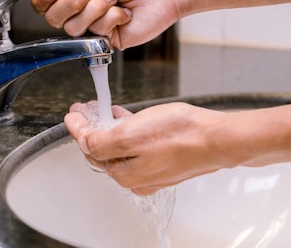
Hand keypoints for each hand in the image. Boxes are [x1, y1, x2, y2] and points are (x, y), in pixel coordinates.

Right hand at [11, 0, 180, 49]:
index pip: (40, 0)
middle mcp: (78, 7)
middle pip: (54, 17)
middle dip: (75, 0)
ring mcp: (92, 25)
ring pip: (74, 27)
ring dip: (96, 8)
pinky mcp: (106, 39)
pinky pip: (95, 33)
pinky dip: (111, 18)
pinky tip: (123, 11)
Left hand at [64, 101, 231, 194]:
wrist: (217, 139)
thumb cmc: (180, 135)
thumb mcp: (130, 134)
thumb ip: (102, 142)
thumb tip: (84, 142)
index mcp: (124, 173)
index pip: (90, 149)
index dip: (78, 128)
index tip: (73, 114)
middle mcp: (137, 178)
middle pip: (104, 152)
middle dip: (92, 130)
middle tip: (85, 111)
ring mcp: (153, 171)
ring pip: (122, 150)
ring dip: (110, 130)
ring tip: (106, 112)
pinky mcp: (167, 162)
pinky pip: (140, 149)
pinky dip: (129, 133)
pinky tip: (131, 120)